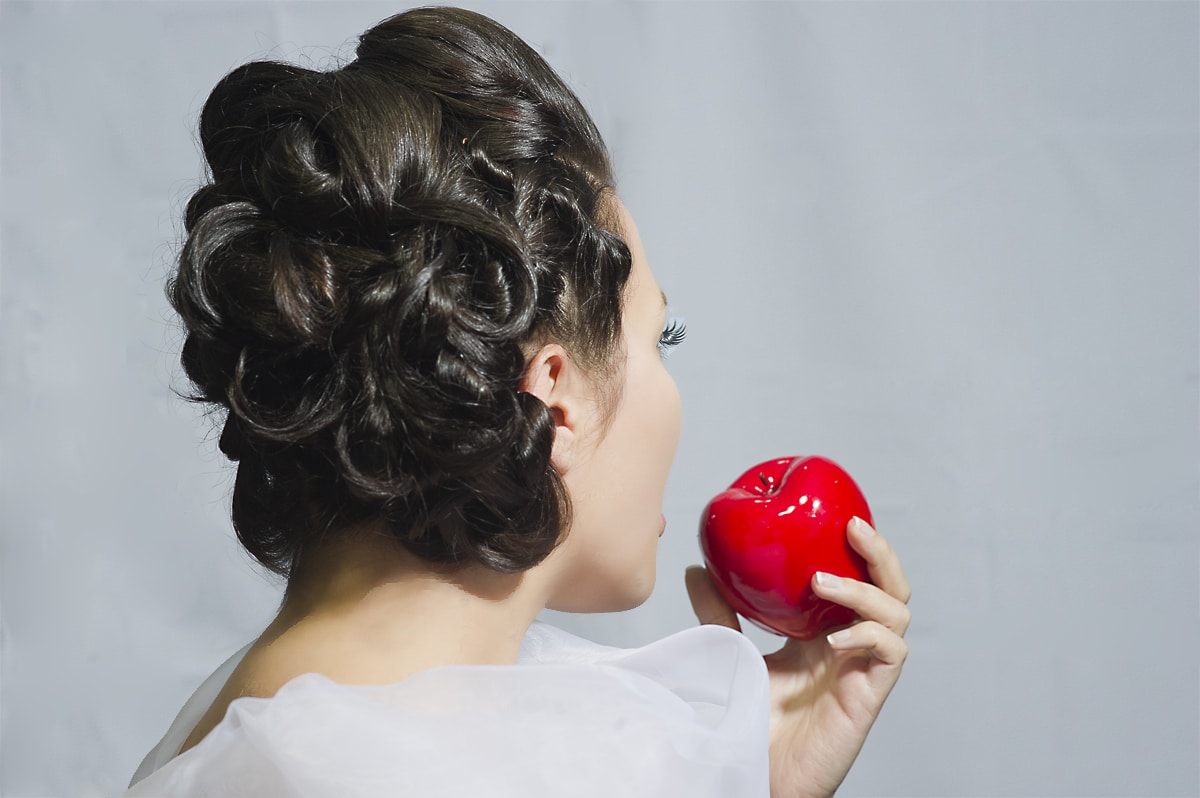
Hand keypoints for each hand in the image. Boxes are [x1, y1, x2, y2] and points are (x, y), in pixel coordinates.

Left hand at [686, 516, 909, 797]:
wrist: (755, 771)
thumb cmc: (749, 718)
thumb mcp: (731, 652)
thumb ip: (719, 612)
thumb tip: (696, 566)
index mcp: (825, 631)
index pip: (858, 579)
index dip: (858, 548)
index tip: (838, 513)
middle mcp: (850, 644)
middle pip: (889, 587)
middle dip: (879, 553)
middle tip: (852, 526)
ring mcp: (863, 668)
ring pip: (896, 613)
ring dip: (864, 589)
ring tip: (823, 583)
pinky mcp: (869, 694)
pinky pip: (891, 652)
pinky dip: (870, 633)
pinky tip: (837, 635)